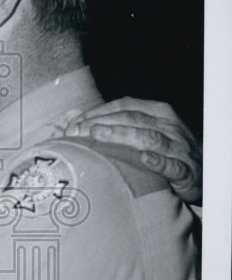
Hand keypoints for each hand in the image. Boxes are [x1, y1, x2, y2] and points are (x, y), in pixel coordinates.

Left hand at [62, 97, 201, 203]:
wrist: (204, 173)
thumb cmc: (167, 151)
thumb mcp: (149, 131)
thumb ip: (122, 125)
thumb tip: (81, 125)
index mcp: (158, 112)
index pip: (124, 106)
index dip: (98, 112)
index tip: (74, 122)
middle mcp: (168, 126)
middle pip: (131, 119)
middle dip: (102, 124)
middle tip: (77, 131)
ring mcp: (178, 147)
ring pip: (148, 138)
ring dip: (121, 136)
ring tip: (98, 136)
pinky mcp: (186, 170)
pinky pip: (171, 165)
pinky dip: (157, 161)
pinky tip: (143, 159)